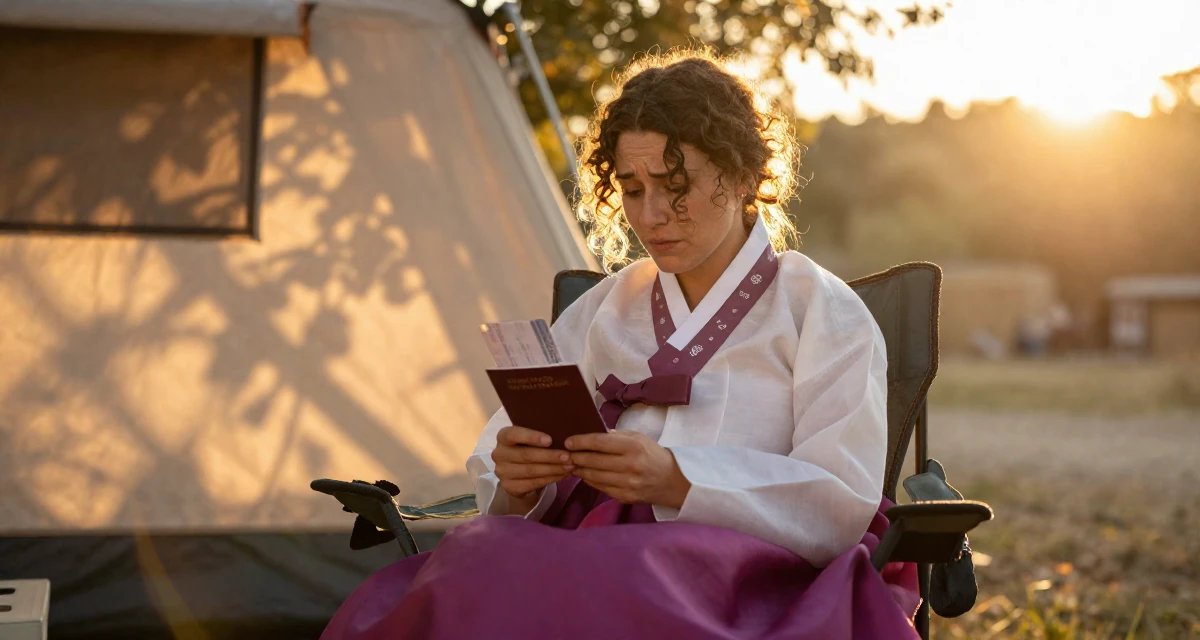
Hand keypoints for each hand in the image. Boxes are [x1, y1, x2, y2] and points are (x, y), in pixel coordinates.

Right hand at [491, 426, 572, 512]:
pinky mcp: (509, 487)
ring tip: (570, 466)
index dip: (531, 437)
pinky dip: (550, 479)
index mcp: (503, 437)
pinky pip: (533, 483)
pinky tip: (562, 475)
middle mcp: (498, 454)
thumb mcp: (530, 439)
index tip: (550, 440)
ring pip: (531, 471)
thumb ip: (540, 436)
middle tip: (568, 456)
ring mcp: (502, 472)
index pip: (514, 434)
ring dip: (553, 469)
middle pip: (526, 455)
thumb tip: (563, 434)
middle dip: (550, 456)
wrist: (519, 474)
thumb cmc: (528, 449)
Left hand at [566, 432, 690, 507]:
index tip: (568, 441)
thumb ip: (615, 436)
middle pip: (593, 460)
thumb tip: (590, 433)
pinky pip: (600, 487)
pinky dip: (589, 480)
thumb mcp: (638, 438)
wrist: (674, 481)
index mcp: (633, 446)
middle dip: (575, 456)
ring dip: (579, 469)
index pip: (600, 442)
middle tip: (563, 453)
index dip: (581, 442)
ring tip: (570, 463)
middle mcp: (630, 465)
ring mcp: (628, 483)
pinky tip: (584, 474)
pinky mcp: (625, 497)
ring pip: (594, 476)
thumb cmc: (653, 455)